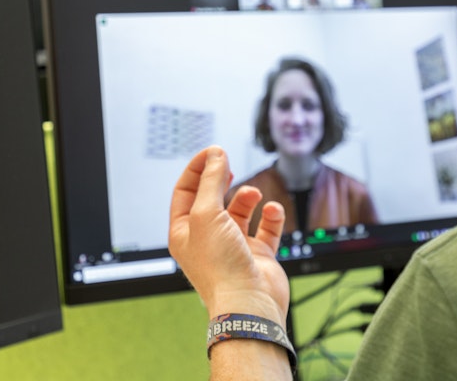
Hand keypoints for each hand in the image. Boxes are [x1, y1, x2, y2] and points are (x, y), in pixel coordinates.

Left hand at [169, 146, 289, 325]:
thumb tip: (215, 155)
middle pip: (212, 198)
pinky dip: (271, 216)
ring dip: (248, 198)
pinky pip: (266, 228)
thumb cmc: (220, 267)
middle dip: (221, 180)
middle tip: (230, 165)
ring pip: (240, 211)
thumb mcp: (206, 214)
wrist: (248, 304)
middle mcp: (207, 239)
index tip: (214, 151)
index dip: (198, 168)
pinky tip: (271, 211)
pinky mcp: (258, 255)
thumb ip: (211, 181)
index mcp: (184, 232)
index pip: (186, 191)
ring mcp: (233, 247)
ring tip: (254, 195)